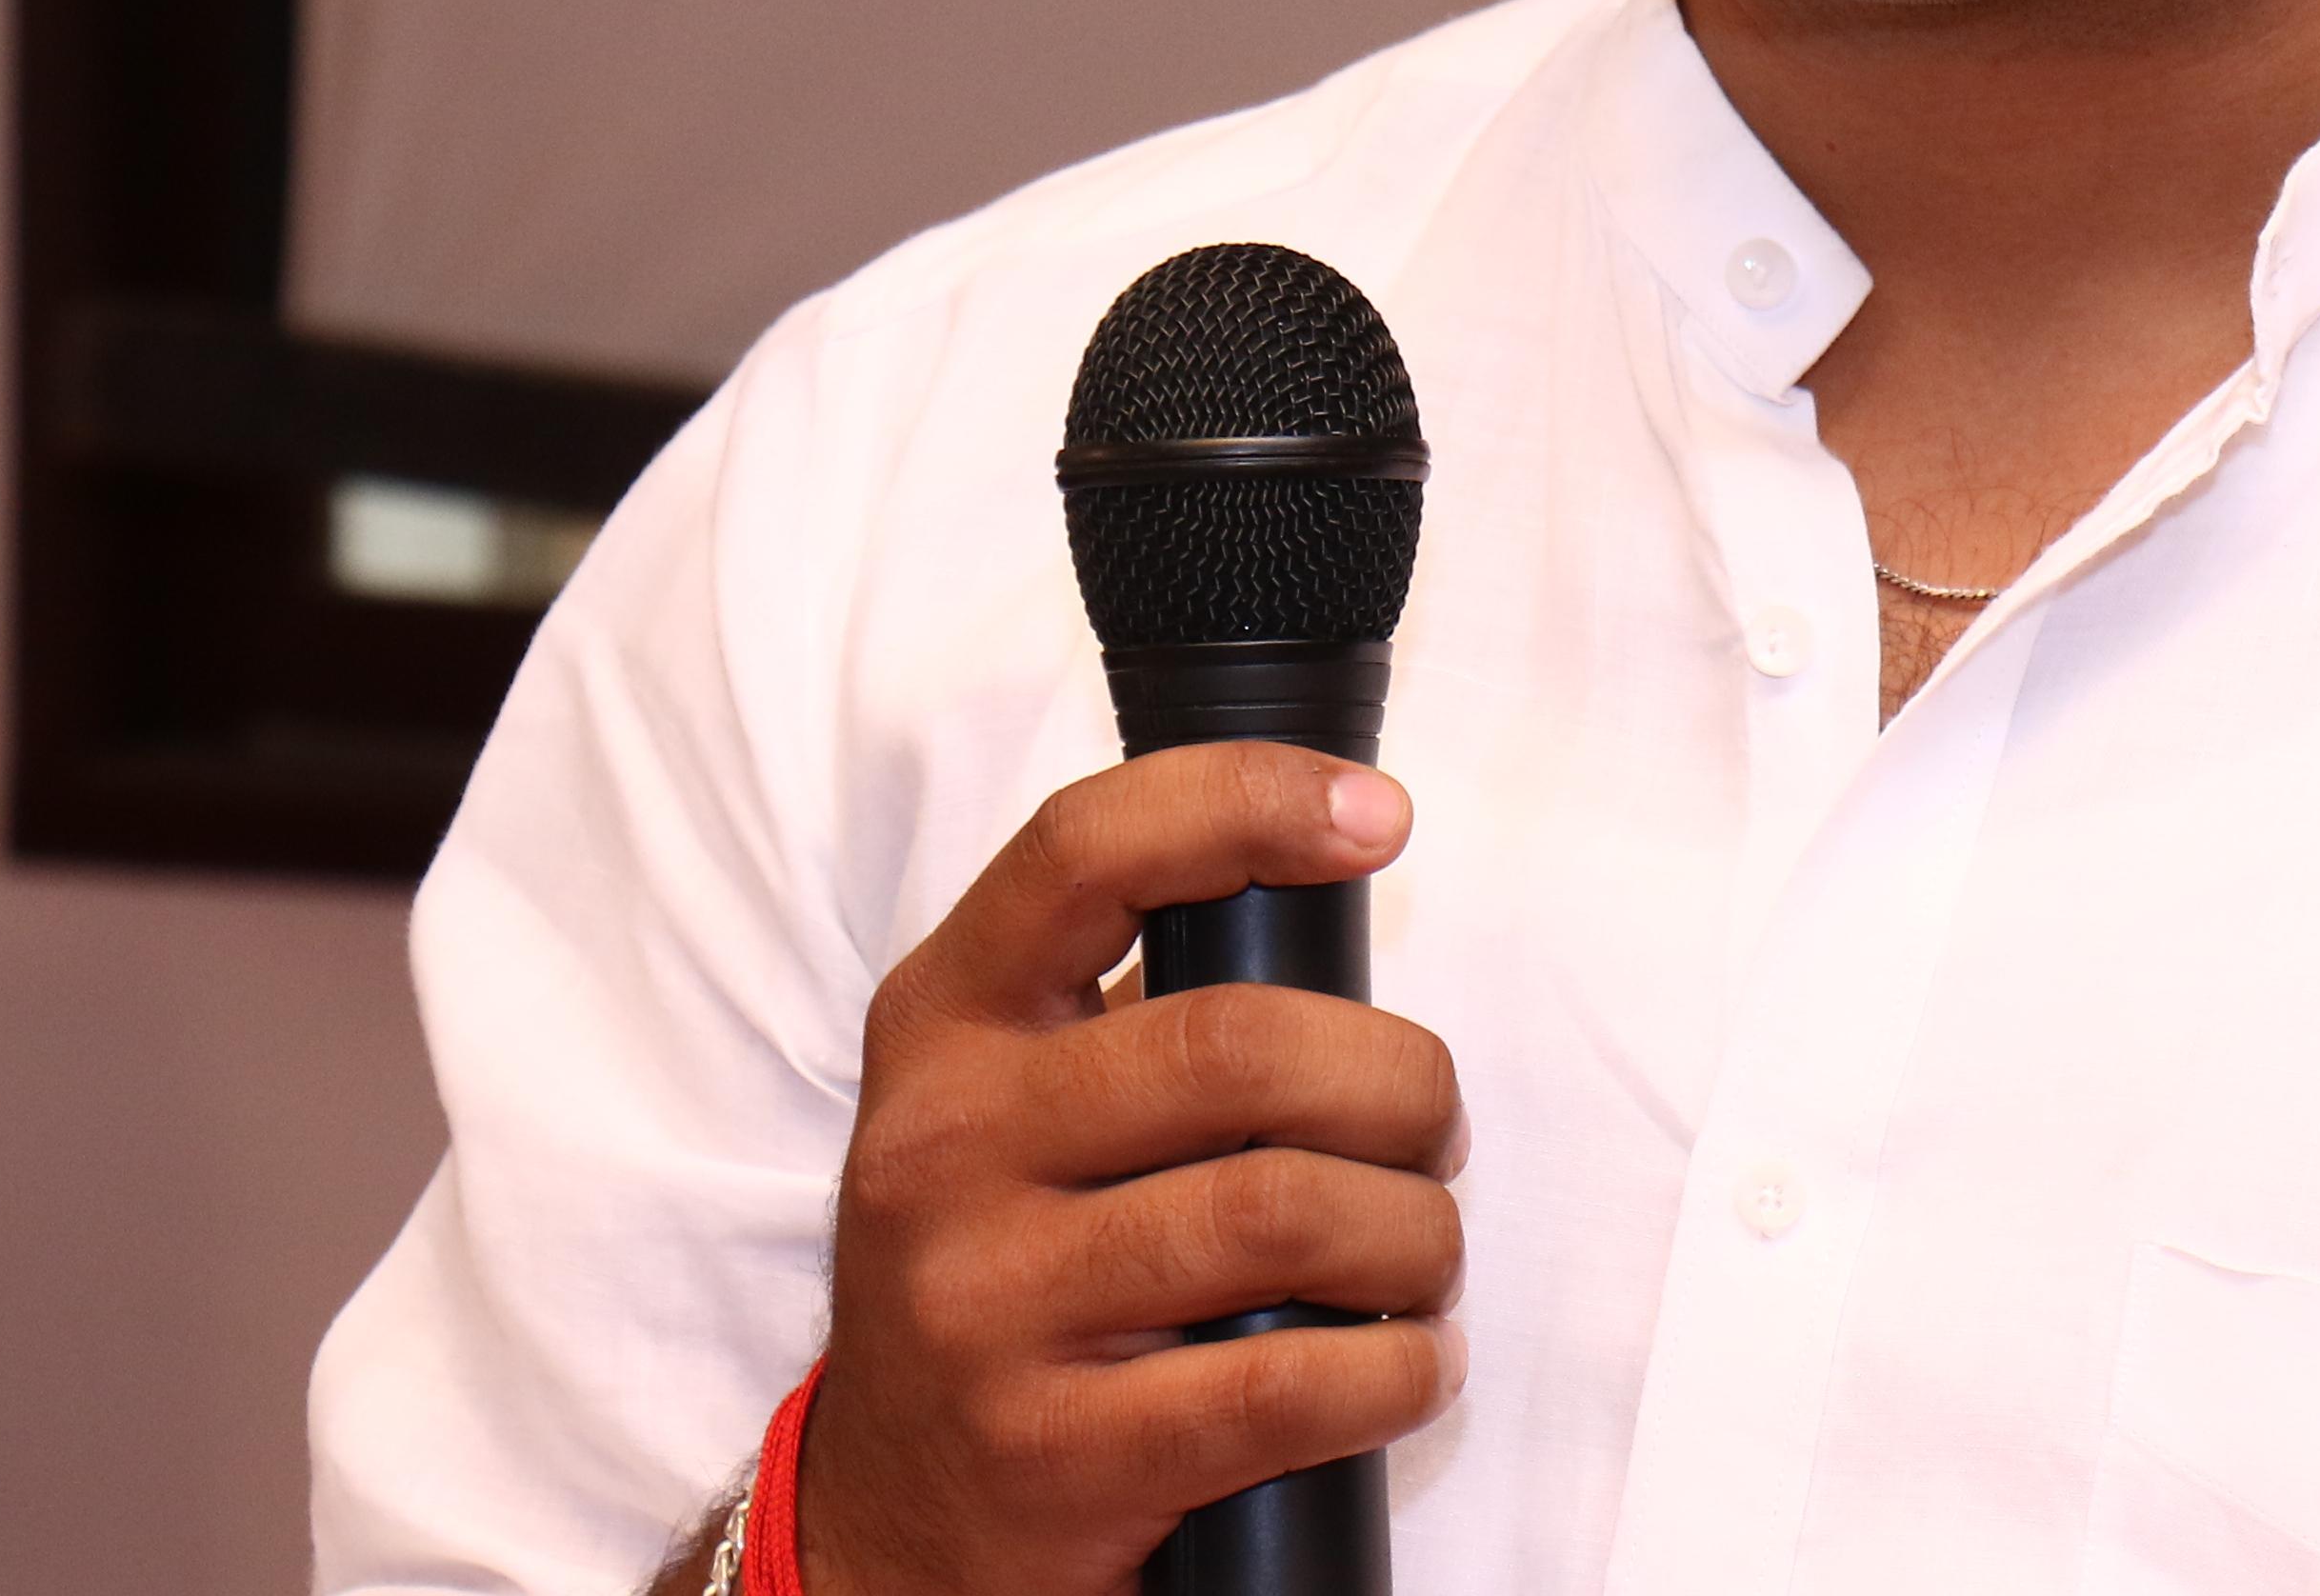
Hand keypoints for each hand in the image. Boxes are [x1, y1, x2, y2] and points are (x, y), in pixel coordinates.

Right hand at [798, 745, 1466, 1595]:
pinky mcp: (1050, 1452)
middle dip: (1399, 1084)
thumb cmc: (1012, 1268)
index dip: (1248, 802)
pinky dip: (1393, 1372)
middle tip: (1430, 1133)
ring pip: (1283, 1212)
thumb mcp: (1014, 1102)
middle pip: (1240, 1047)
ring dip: (1413, 1236)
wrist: (889, 1518)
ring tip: (1420, 1258)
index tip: (1376, 816)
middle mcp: (945, 1146)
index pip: (1088, 851)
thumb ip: (1141, 1001)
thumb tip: (1331, 884)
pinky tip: (1404, 1367)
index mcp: (947, 1023)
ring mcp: (984, 1305)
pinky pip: (1285, 1384)